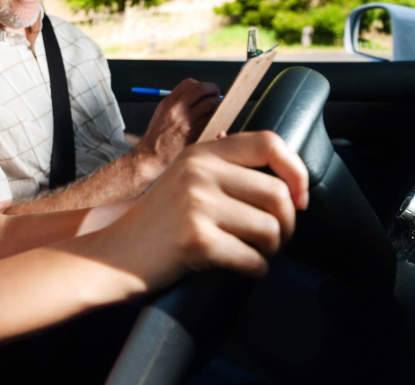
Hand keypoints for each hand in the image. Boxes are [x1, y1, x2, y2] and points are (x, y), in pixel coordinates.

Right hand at [106, 131, 308, 297]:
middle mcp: (199, 172)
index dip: (296, 170)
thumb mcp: (185, 177)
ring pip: (271, 229)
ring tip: (253, 251)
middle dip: (287, 224)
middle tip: (273, 238)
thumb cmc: (157, 222)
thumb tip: (286, 176)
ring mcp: (197, 205)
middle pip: (279, 193)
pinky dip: (255, 270)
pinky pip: (253, 260)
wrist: (114, 255)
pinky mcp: (197, 240)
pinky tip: (240, 268)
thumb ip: (225, 167)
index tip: (300, 197)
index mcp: (201, 153)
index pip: (268, 143)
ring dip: (271, 249)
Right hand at [134, 78, 220, 174]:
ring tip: (217, 110)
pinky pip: (212, 120)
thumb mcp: (161, 113)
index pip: (190, 83)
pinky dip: (217, 119)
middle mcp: (177, 109)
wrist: (151, 156)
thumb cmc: (157, 137)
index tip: (206, 90)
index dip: (202, 85)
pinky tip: (215, 122)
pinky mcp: (195, 134)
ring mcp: (186, 121)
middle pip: (202, 89)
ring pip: (211, 104)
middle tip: (217, 96)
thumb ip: (176, 102)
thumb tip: (197, 96)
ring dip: (217, 105)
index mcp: (168, 102)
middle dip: (213, 91)